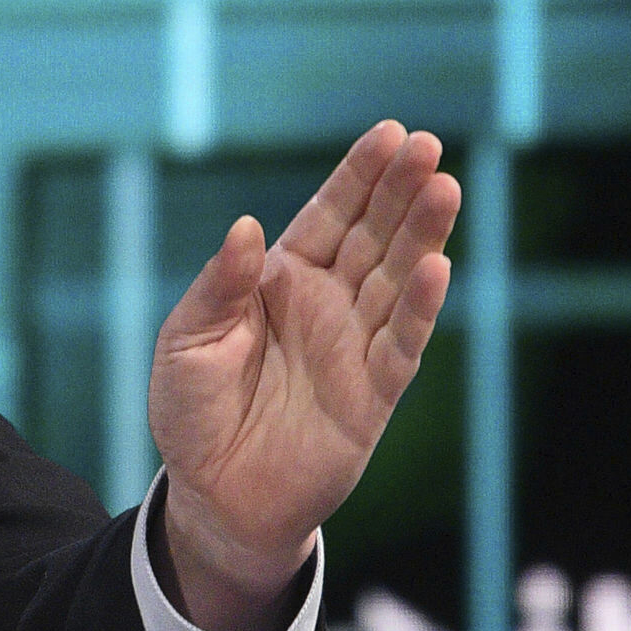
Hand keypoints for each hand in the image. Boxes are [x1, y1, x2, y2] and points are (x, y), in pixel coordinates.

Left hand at [148, 119, 459, 630]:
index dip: (360, 176)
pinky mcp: (372, 396)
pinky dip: (418, 309)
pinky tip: (438, 268)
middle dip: (401, 191)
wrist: (214, 497)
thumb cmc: (193, 414)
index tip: (391, 133)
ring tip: (444, 188)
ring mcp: (355, 347)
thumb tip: (247, 227)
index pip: (331, 216)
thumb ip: (219, 286)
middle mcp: (328, 305)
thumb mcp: (185, 341)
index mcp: (283, 282)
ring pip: (397, 281)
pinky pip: (401, 346)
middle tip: (429, 145)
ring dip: (422, 236)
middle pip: (375, 237)